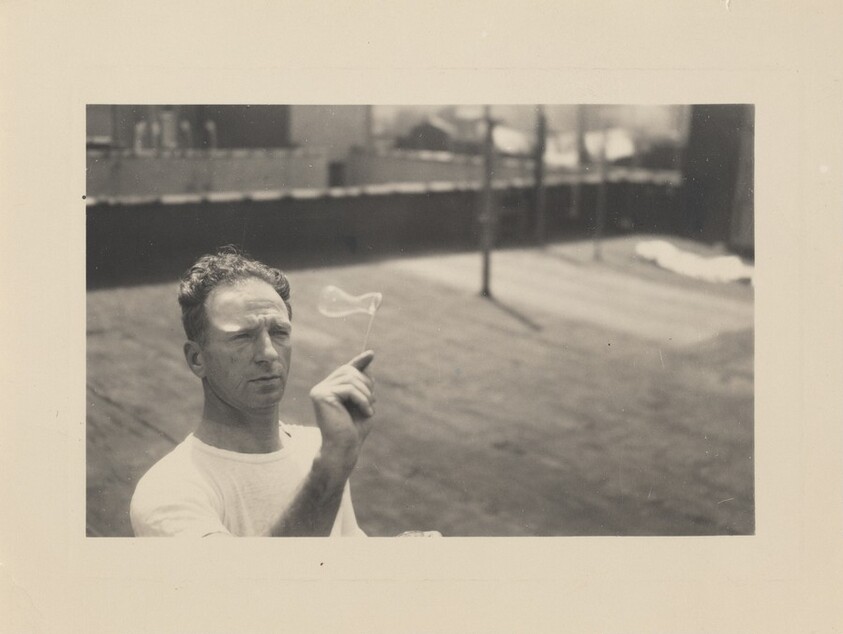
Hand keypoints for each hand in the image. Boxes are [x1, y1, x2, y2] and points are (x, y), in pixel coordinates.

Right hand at [309, 350, 375, 469]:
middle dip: (366, 384)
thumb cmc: (354, 430)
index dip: (359, 361)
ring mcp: (319, 390)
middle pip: (349, 371)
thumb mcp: (364, 403)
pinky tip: (366, 412)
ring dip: (366, 394)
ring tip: (369, 410)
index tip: (371, 354)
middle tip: (372, 402)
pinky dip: (362, 400)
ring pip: (351, 379)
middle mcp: (322, 388)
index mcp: (330, 389)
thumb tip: (368, 361)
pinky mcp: (321, 395)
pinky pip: (349, 389)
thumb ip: (364, 384)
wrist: (344, 449)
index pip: (346, 369)